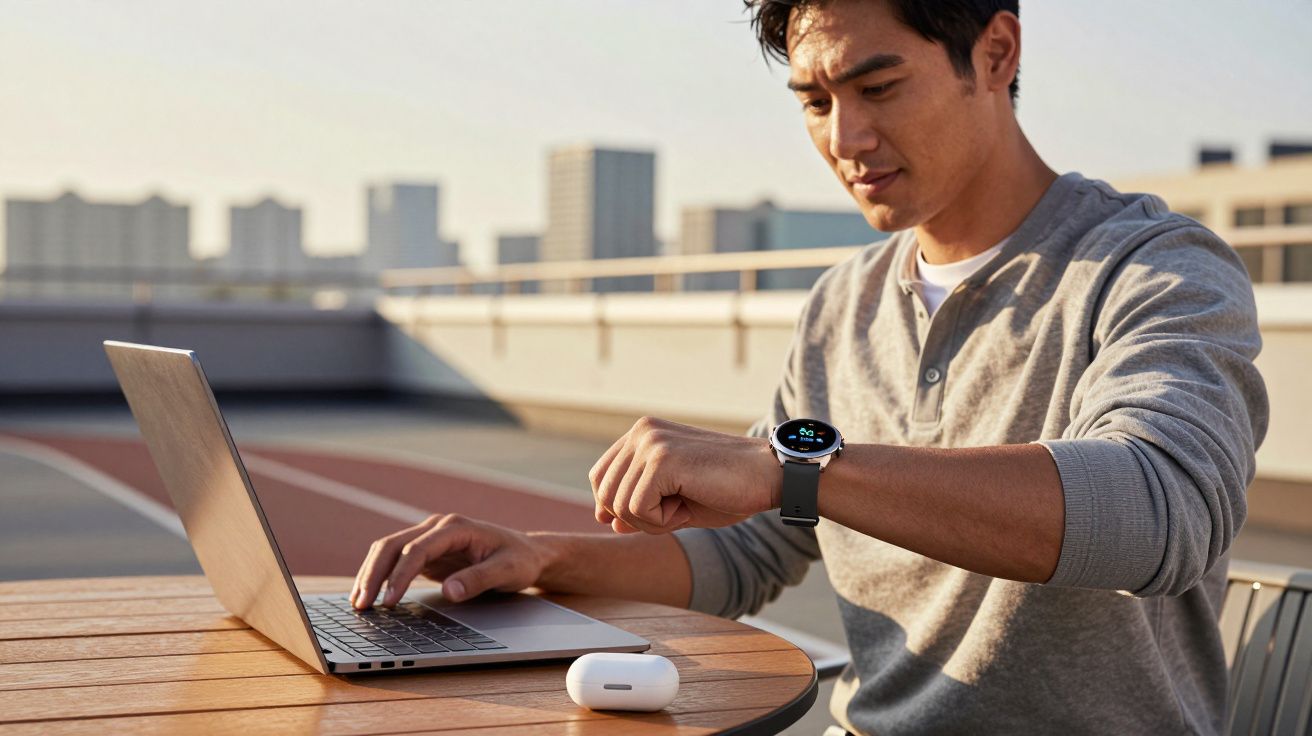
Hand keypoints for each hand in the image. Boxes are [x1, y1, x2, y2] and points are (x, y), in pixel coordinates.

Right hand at [350, 514, 547, 608]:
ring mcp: (429, 538)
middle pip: (393, 545)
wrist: (526, 553)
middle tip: (361, 604)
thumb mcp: (507, 571)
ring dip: (370, 574)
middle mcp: (437, 527)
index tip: (389, 601)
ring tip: (358, 603)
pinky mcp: (426, 552)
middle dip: (373, 574)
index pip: (417, 549)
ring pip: (388, 550)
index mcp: (456, 527)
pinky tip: (369, 596)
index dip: (400, 575)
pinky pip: (396, 561)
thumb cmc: (519, 560)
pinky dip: (380, 576)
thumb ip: (479, 579)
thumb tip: (450, 591)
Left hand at [588, 416, 779, 534]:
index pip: (601, 476)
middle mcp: (642, 431)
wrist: (769, 477)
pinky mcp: (662, 460)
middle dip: (636, 517)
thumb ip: (639, 506)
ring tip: (685, 505)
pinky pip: (637, 509)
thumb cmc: (727, 489)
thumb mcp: (674, 501)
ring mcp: (650, 443)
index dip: (614, 506)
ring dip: (651, 521)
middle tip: (676, 512)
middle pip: (605, 493)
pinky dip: (662, 521)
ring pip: (619, 505)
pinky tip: (689, 505)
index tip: (649, 517)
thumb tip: (606, 520)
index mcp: (643, 432)